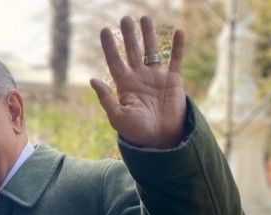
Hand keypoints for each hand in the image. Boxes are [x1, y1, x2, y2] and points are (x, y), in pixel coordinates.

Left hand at [90, 16, 187, 148]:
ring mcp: (156, 77)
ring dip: (148, 35)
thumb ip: (106, 98)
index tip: (104, 30)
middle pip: (132, 51)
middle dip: (129, 35)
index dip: (109, 46)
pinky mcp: (173, 81)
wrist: (161, 140)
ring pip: (151, 51)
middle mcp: (140, 77)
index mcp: (125, 85)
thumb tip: (92, 79)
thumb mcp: (118, 116)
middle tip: (125, 18)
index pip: (115, 61)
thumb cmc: (137, 132)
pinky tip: (178, 31)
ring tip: (144, 18)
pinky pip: (176, 59)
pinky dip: (177, 46)